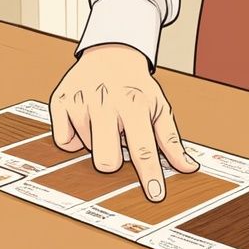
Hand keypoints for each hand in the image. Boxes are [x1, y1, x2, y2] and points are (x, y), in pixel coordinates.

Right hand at [49, 44, 199, 201]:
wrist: (111, 53)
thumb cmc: (137, 86)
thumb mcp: (160, 108)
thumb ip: (171, 141)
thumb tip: (189, 167)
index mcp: (134, 104)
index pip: (143, 149)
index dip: (149, 176)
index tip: (155, 196)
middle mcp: (106, 101)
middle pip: (105, 159)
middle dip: (112, 162)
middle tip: (116, 143)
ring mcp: (80, 101)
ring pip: (84, 149)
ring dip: (95, 141)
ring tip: (104, 120)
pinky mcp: (59, 101)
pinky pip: (63, 141)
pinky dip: (73, 137)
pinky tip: (85, 120)